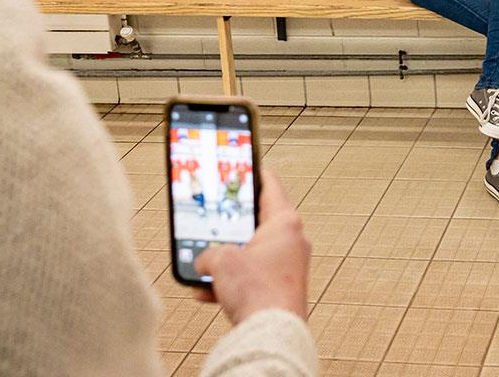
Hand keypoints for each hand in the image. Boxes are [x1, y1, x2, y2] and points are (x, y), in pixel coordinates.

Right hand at [192, 169, 310, 323]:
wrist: (271, 333)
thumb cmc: (259, 292)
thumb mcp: (221, 260)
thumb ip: (209, 253)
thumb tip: (205, 262)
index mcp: (285, 222)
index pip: (270, 184)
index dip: (252, 172)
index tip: (242, 164)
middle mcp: (293, 241)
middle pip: (258, 221)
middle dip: (232, 224)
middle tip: (215, 216)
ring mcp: (288, 266)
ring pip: (252, 252)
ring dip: (228, 258)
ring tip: (207, 262)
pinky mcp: (281, 289)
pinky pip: (252, 278)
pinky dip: (231, 282)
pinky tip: (209, 291)